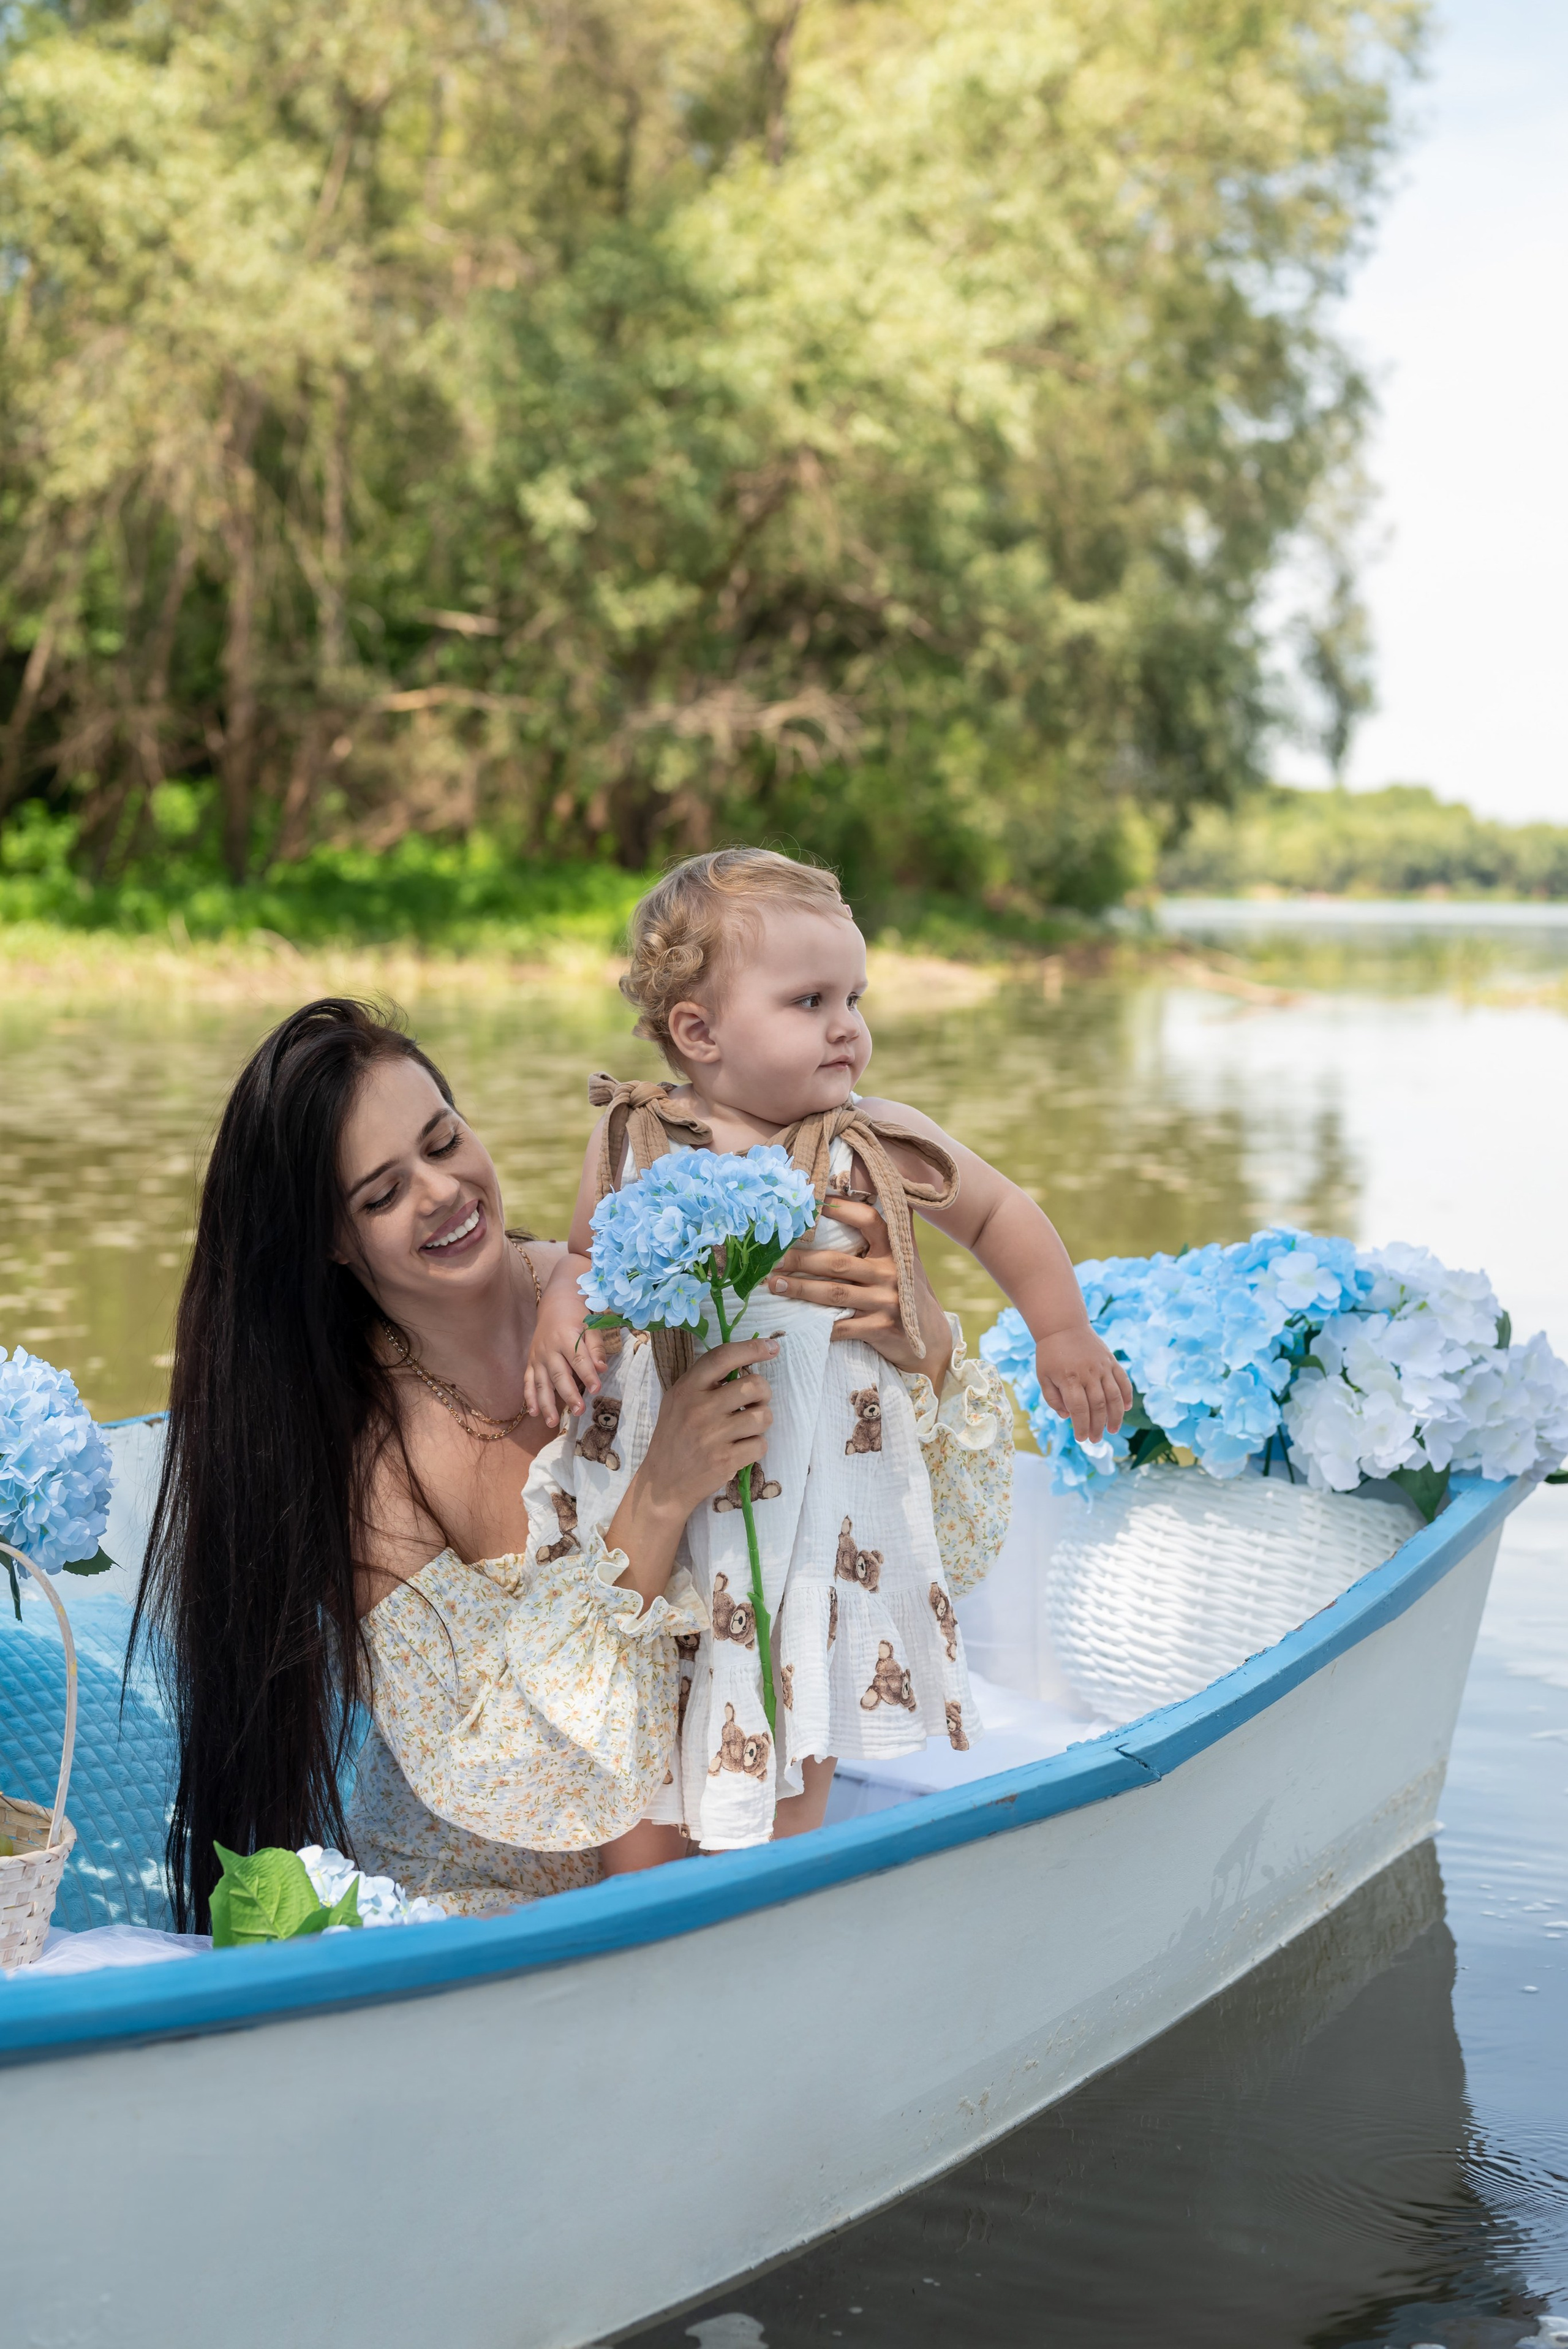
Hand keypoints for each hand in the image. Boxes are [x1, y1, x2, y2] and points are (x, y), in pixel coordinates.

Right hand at [523, 1255, 605, 1428]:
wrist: (556, 1300)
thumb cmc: (578, 1313)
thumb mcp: (591, 1325)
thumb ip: (595, 1347)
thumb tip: (602, 1369)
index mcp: (566, 1337)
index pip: (578, 1360)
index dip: (588, 1375)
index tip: (597, 1390)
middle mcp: (549, 1348)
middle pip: (559, 1375)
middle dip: (569, 1394)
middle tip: (579, 1411)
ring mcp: (538, 1356)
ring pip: (541, 1383)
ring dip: (546, 1403)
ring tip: (553, 1422)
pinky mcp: (531, 1361)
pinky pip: (528, 1381)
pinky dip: (529, 1397)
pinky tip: (533, 1412)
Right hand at [606, 1338, 778, 1603]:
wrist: (663, 1483)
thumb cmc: (675, 1437)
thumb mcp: (678, 1401)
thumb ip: (706, 1382)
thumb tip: (748, 1363)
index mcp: (687, 1388)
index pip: (724, 1357)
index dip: (752, 1348)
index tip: (771, 1347)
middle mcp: (699, 1408)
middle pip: (754, 1386)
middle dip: (763, 1393)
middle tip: (755, 1402)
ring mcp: (712, 1436)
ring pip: (763, 1416)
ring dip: (761, 1422)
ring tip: (746, 1428)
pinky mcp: (724, 1461)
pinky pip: (761, 1445)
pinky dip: (756, 1446)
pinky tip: (741, 1449)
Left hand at [764, 1198, 952, 1381]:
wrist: (931, 1338)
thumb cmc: (909, 1289)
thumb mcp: (908, 1256)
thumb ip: (896, 1225)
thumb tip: (882, 1183)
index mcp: (896, 1249)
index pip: (868, 1220)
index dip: (840, 1209)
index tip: (811, 1202)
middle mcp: (892, 1273)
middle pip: (838, 1262)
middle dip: (802, 1259)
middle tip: (773, 1257)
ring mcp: (886, 1302)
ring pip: (834, 1293)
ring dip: (800, 1289)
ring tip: (773, 1284)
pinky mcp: (879, 1330)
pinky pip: (841, 1327)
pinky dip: (817, 1326)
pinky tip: (793, 1322)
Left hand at [1036, 1327, 1132, 1443]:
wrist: (1063, 1325)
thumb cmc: (1050, 1353)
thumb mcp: (1043, 1376)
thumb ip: (1053, 1398)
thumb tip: (1066, 1416)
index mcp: (1069, 1379)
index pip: (1079, 1409)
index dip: (1082, 1426)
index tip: (1082, 1439)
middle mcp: (1088, 1373)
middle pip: (1098, 1406)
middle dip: (1098, 1426)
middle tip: (1096, 1439)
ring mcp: (1102, 1367)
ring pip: (1114, 1396)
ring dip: (1115, 1416)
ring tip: (1113, 1430)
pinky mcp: (1111, 1361)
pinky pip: (1123, 1381)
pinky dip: (1126, 1396)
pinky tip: (1125, 1409)